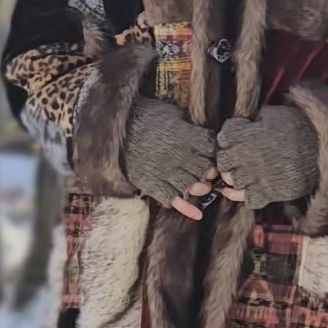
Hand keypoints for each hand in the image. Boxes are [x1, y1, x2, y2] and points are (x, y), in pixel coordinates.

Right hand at [122, 97, 217, 219]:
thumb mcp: (168, 113)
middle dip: (208, 172)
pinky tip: (197, 215)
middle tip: (207, 172)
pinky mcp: (152, 184)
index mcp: (185, 136)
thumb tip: (194, 128)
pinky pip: (173, 200)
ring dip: (199, 188)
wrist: (115, 130)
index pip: (210, 148)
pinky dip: (187, 209)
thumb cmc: (142, 116)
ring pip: (192, 186)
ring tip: (200, 186)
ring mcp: (166, 172)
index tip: (210, 153)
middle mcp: (179, 156)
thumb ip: (184, 122)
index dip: (212, 152)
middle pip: (204, 169)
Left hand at [217, 107, 318, 209]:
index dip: (227, 140)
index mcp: (246, 134)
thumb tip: (249, 122)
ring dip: (237, 180)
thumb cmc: (299, 127)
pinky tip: (251, 191)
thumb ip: (257, 119)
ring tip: (246, 176)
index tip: (235, 142)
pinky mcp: (267, 192)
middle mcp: (245, 156)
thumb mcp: (275, 115)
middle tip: (238, 162)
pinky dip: (247, 197)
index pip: (223, 139)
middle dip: (228, 162)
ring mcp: (255, 176)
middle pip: (223, 163)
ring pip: (233, 182)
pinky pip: (247, 199)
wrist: (320, 148)